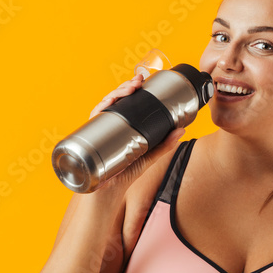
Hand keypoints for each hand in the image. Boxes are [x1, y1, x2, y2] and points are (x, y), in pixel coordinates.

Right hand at [87, 73, 185, 193]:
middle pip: (115, 100)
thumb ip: (165, 145)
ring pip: (104, 105)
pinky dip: (100, 109)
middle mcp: (109, 124)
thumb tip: (181, 130)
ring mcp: (99, 130)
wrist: (110, 193)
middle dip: (125, 87)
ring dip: (115, 94)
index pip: (125, 101)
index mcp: (122, 125)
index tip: (142, 79)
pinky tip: (108, 104)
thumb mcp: (150, 156)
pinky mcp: (91, 138)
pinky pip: (94, 120)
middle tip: (137, 83)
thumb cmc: (126, 173)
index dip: (131, 87)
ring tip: (128, 90)